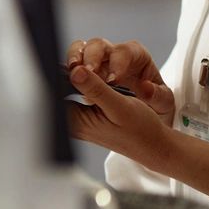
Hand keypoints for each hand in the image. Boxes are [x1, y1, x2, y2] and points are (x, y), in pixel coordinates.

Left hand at [65, 63, 179, 170]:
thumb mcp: (120, 106)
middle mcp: (72, 123)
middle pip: (59, 89)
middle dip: (73, 74)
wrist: (153, 144)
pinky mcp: (83, 116)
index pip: (55, 92)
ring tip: (98, 76)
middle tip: (92, 69)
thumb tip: (76, 72)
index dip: (65, 73)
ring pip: (68, 89)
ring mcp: (77, 120)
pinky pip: (77, 93)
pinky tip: (99, 83)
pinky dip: (87, 84)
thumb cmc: (141, 130)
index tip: (80, 64)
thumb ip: (96, 89)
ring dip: (81, 77)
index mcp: (75, 123)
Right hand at [66, 37, 174, 125]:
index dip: (118, 63)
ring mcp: (98, 62)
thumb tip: (146, 88)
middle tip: (89, 73)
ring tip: (73, 72)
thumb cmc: (154, 103)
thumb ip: (158, 95)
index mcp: (137, 56)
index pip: (125, 52)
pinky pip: (73, 62)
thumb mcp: (164, 103)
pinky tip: (66, 78)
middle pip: (100, 45)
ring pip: (83, 48)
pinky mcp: (85, 72)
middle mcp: (115, 55)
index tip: (113, 80)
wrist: (145, 115)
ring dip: (76, 58)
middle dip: (93, 57)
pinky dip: (68, 68)